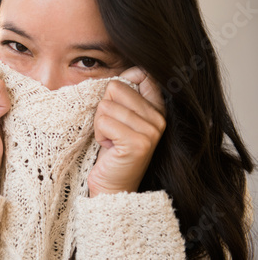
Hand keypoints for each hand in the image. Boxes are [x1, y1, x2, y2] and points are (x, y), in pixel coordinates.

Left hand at [87, 67, 165, 196]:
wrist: (112, 187)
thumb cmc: (111, 150)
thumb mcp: (119, 118)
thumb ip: (123, 96)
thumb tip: (117, 72)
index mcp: (157, 108)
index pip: (141, 74)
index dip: (120, 84)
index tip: (115, 106)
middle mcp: (159, 118)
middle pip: (116, 87)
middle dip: (104, 109)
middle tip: (112, 131)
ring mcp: (151, 130)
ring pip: (106, 106)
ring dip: (100, 125)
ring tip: (111, 141)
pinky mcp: (139, 143)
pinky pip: (104, 121)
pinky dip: (99, 134)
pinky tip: (109, 147)